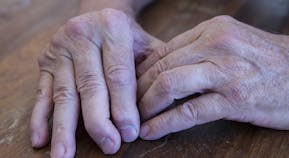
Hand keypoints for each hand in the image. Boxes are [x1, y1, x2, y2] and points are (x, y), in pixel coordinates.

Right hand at [30, 8, 161, 156]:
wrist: (98, 14)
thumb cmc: (127, 36)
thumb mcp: (145, 44)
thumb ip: (155, 70)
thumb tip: (161, 110)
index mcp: (112, 27)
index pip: (118, 75)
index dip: (124, 107)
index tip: (129, 133)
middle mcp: (81, 34)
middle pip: (90, 86)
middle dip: (99, 121)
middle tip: (109, 146)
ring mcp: (59, 47)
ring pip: (64, 94)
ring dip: (65, 128)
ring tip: (65, 156)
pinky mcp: (45, 61)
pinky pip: (42, 92)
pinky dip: (40, 118)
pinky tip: (42, 140)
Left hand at [137, 15, 288, 139]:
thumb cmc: (271, 62)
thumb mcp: (233, 45)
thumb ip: (201, 52)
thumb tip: (167, 67)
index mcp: (213, 30)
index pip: (163, 51)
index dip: (140, 72)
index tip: (129, 88)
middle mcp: (216, 44)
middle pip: (161, 67)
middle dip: (137, 90)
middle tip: (126, 106)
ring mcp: (226, 71)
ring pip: (169, 84)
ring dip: (146, 105)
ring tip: (135, 120)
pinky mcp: (235, 98)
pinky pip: (190, 110)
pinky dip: (165, 122)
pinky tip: (152, 132)